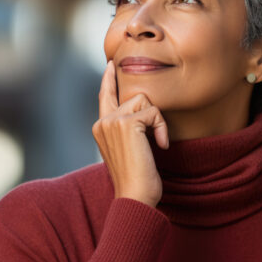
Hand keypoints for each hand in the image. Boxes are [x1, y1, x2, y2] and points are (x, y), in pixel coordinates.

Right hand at [92, 60, 169, 207]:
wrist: (134, 196)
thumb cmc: (136, 178)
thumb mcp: (127, 149)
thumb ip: (126, 129)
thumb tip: (141, 113)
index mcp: (100, 127)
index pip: (105, 96)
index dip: (108, 80)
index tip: (110, 65)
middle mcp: (102, 121)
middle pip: (132, 96)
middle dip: (150, 115)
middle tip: (156, 139)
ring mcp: (111, 120)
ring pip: (143, 100)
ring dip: (157, 122)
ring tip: (155, 144)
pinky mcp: (126, 123)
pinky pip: (153, 112)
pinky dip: (162, 128)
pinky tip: (160, 146)